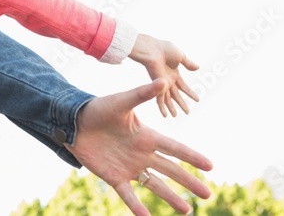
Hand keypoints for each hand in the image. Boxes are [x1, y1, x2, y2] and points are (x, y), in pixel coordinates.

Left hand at [66, 80, 212, 215]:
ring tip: (187, 210)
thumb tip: (163, 80)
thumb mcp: (121, 102)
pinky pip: (128, 194)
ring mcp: (129, 167)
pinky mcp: (114, 177)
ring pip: (155, 185)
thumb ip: (141, 95)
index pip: (174, 148)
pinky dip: (137, 207)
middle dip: (189, 181)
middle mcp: (142, 154)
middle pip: (170, 170)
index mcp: (146, 136)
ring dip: (171, 197)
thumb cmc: (98, 109)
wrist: (72, 122)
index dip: (191, 157)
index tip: (210, 166)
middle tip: (207, 194)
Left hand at [130, 34, 199, 116]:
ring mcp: (162, 83)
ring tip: (176, 116)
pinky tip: (165, 115)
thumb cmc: (164, 49)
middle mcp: (168, 80)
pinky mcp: (156, 85)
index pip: (183, 86)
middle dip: (182, 103)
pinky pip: (159, 99)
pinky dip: (162, 107)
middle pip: (176, 94)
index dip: (190, 93)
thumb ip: (188, 63)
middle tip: (187, 112)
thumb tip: (198, 68)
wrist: (153, 49)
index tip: (197, 100)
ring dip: (173, 107)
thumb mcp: (180, 55)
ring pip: (169, 98)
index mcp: (174, 73)